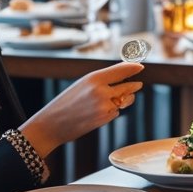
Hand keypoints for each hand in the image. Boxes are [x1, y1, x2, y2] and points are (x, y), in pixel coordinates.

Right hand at [20, 62, 143, 157]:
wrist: (51, 124)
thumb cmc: (66, 102)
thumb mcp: (82, 85)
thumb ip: (102, 81)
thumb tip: (124, 80)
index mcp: (94, 77)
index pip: (120, 70)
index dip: (133, 68)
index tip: (141, 67)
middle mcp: (101, 90)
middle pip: (127, 86)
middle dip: (134, 86)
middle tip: (139, 85)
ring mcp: (104, 105)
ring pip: (123, 101)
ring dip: (122, 101)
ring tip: (112, 102)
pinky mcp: (104, 118)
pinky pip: (115, 112)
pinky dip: (110, 113)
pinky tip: (96, 115)